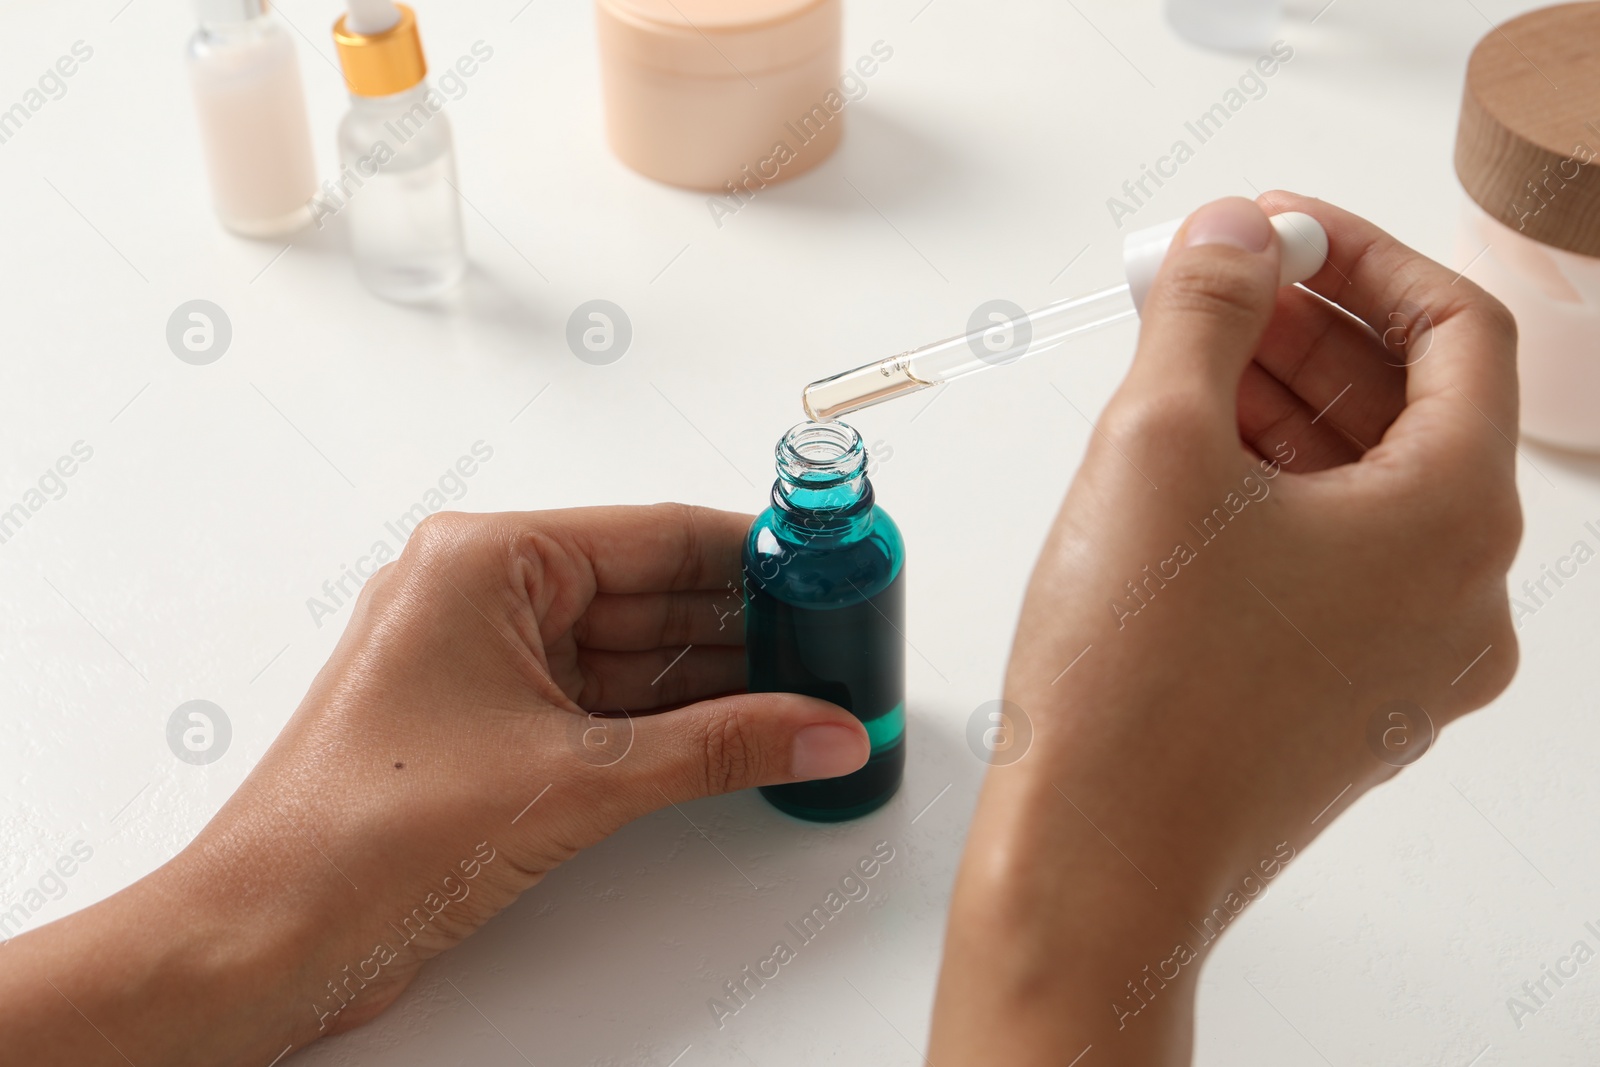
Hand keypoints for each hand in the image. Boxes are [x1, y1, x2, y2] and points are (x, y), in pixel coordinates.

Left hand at [4, 504, 868, 1065]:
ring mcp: (487, 665)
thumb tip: (813, 728)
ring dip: (717, 679)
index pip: (655, 535)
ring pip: (633, 654)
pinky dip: (674, 722)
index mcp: (484, 562)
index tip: (825, 567)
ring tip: (807, 693)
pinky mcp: (494, 728)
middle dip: (745, 625)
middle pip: (651, 593)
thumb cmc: (359, 835)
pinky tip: (742, 733)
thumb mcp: (577, 778)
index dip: (752, 554)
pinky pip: (606, 704)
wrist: (270, 938)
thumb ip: (718, 749)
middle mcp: (483, 598)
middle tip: (834, 645)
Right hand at [932, 194, 1521, 1063]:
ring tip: (1171, 374)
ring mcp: (1405, 662)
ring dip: (1276, 411)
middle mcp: (1459, 599)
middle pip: (1405, 411)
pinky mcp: (1343, 703)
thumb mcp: (1157, 442)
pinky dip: (1269, 498)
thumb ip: (1206, 307)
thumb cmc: (1133, 684)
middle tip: (1198, 289)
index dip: (1359, 255)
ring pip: (1361, 491)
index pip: (1456, 332)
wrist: (1095, 868)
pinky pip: (1329, 564)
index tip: (1273, 228)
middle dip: (1298, 331)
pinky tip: (1180, 473)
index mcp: (1454, 523)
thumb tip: (1234, 233)